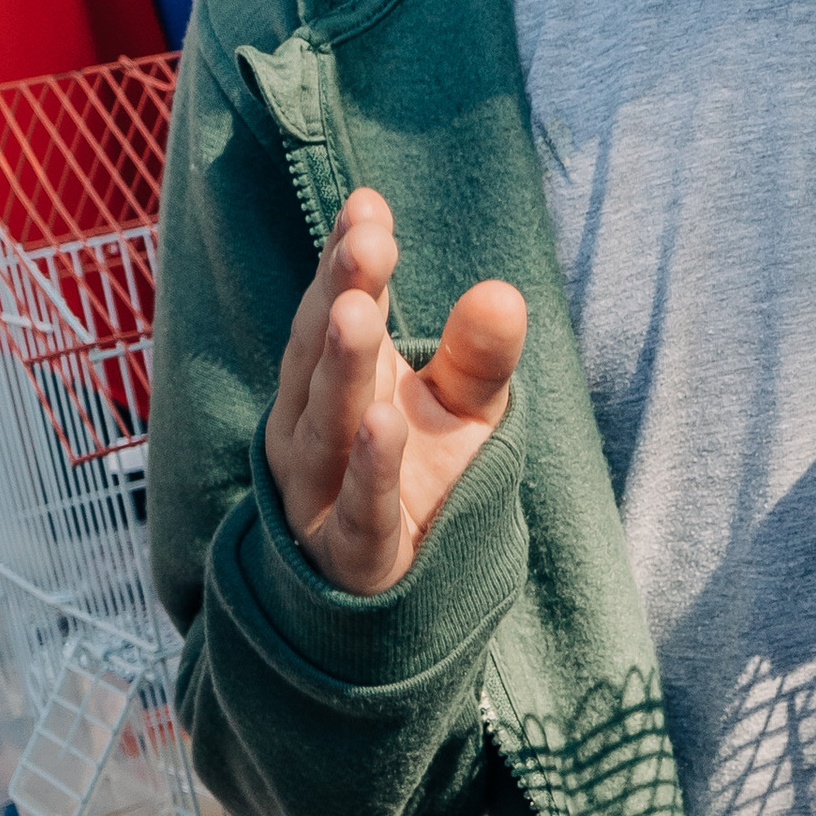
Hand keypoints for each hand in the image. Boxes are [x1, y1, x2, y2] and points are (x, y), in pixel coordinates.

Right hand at [264, 187, 527, 594]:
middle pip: (322, 355)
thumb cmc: (419, 485)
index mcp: (335, 380)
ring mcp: (318, 493)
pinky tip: (383, 424)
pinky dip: (368, 469)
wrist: (391, 609)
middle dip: (340, 294)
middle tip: (363, 241)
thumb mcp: (464, 412)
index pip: (336, 308)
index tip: (368, 206)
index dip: (348, 260)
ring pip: (326, 426)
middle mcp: (310, 428)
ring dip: (340, 368)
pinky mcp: (349, 557)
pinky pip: (359, 509)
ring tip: (358, 312)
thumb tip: (505, 291)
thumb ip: (479, 356)